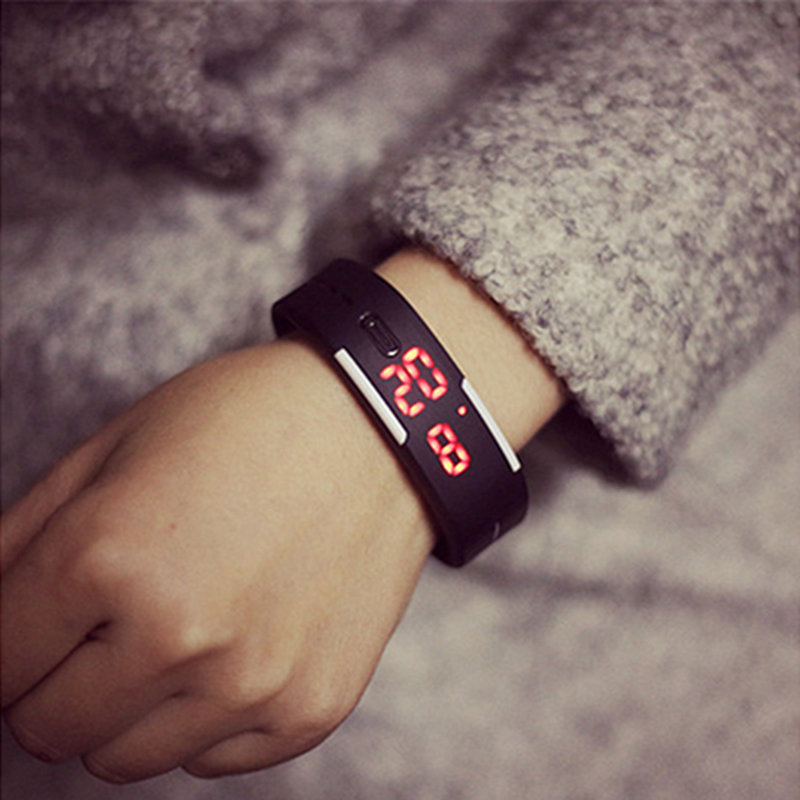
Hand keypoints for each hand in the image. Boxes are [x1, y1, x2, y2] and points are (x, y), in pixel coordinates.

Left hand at [1, 339, 434, 780]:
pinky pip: (214, 759)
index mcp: (109, 554)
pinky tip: (236, 646)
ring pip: (125, 759)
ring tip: (175, 632)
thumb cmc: (248, 420)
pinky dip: (206, 716)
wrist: (378, 428)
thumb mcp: (118, 443)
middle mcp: (178, 633)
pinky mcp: (309, 707)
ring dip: (129, 706)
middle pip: (50, 726)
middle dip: (56, 681)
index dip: (11, 641)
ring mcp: (251, 681)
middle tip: (104, 627)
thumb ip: (23, 535)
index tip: (40, 626)